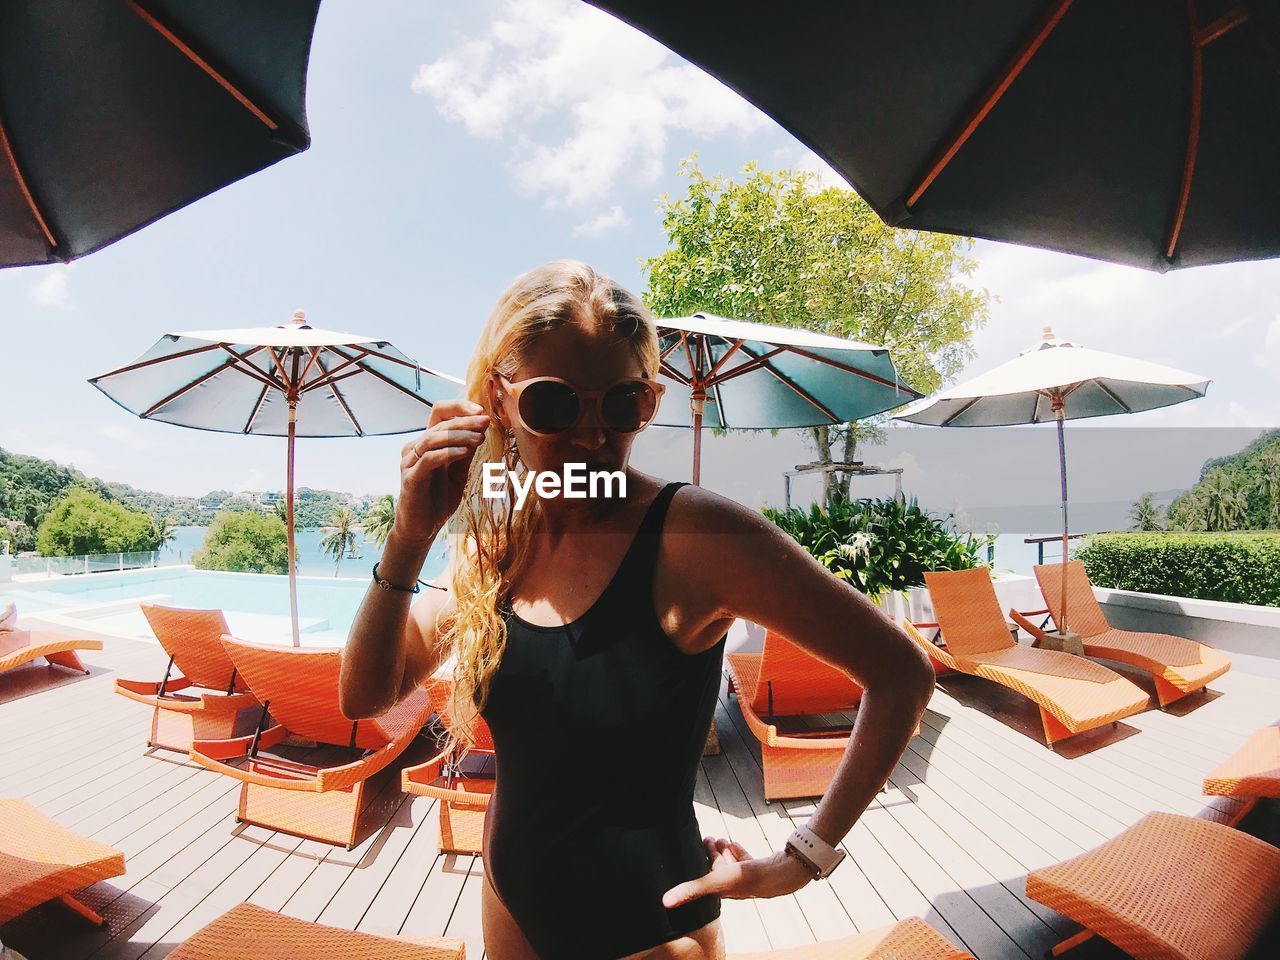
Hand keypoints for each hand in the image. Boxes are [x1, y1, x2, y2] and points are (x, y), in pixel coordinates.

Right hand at [394, 398, 490, 544]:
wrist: (423, 529)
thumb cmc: (438, 500)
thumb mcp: (459, 472)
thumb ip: (466, 451)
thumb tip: (481, 427)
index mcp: (426, 442)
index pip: (439, 413)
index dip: (458, 408)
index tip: (481, 412)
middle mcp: (414, 448)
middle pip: (439, 424)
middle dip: (465, 422)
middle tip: (486, 422)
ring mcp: (409, 463)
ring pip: (433, 438)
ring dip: (459, 436)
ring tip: (479, 438)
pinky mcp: (410, 479)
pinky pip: (428, 459)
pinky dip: (448, 453)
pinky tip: (465, 452)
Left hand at [662, 838, 814, 908]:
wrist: (783, 872)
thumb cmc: (749, 879)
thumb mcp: (717, 881)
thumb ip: (692, 889)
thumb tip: (665, 902)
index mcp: (722, 891)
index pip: (704, 878)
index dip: (697, 864)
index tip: (692, 850)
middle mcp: (734, 886)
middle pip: (717, 868)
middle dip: (711, 854)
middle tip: (706, 839)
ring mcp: (748, 876)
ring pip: (731, 863)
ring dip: (723, 851)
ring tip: (719, 839)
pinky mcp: (760, 868)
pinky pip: (745, 859)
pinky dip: (737, 851)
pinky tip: (733, 843)